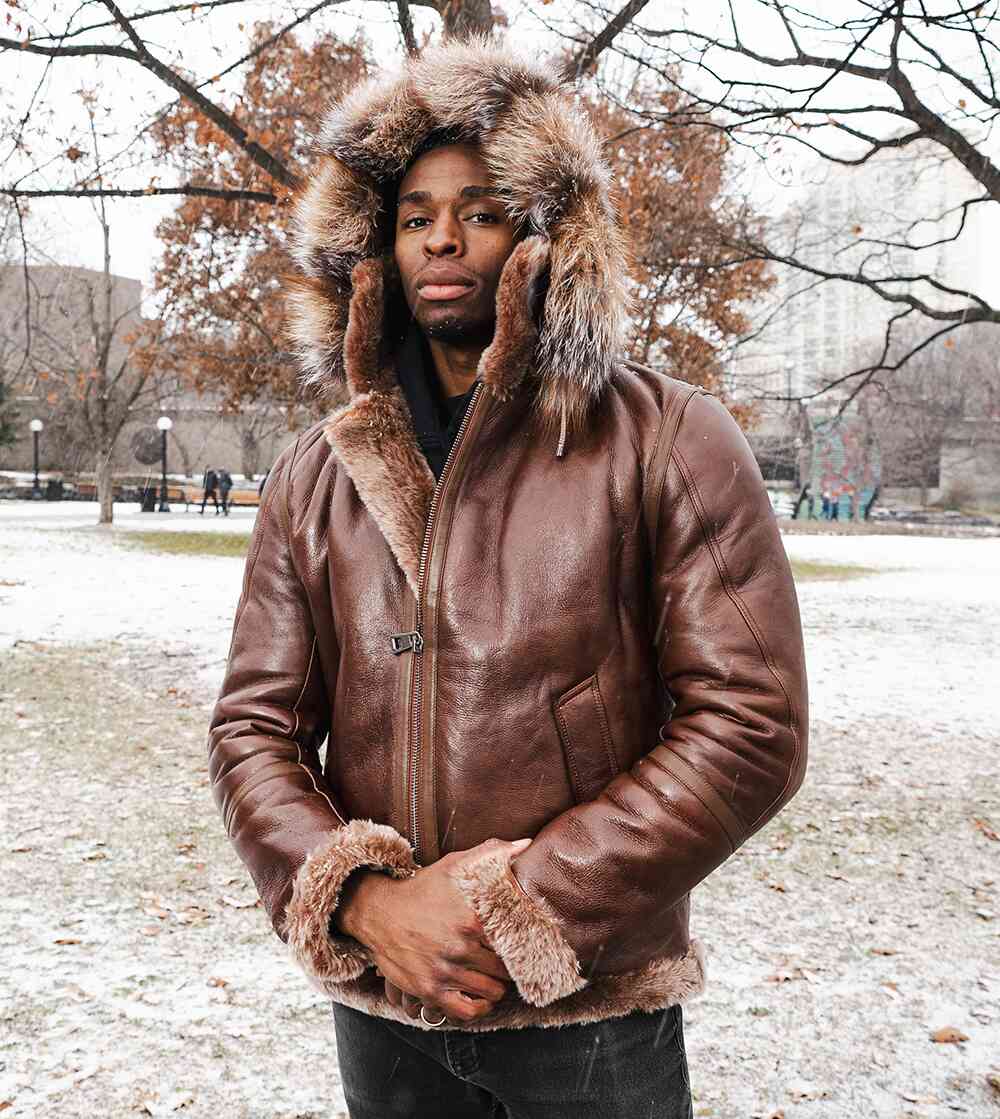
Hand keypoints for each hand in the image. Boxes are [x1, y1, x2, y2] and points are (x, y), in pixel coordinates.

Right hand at [341, 837, 529, 1024]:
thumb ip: (492, 854)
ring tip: (495, 978)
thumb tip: (525, 844)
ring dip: (496, 987)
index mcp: (472, 919)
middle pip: (505, 970)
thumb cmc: (421, 888)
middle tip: (509, 963)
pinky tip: (480, 997)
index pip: (513, 941)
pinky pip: (467, 1011)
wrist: (379, 911)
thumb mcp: (454, 865)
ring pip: (490, 992)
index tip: (523, 943)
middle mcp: (460, 948)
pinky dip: (478, 1008)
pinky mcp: (429, 990)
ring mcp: (444, 972)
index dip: (522, 943)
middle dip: (509, 968)